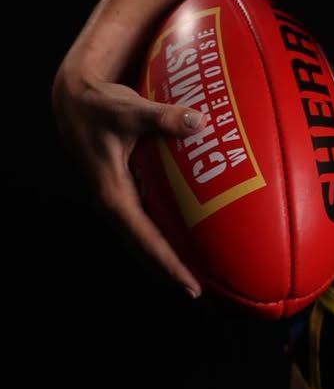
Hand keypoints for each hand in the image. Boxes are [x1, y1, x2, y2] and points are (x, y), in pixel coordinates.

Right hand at [52, 64, 209, 297]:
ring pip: (149, 229)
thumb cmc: (99, 107)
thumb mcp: (129, 110)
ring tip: (202, 264)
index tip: (191, 288)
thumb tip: (199, 122)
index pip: (145, 239)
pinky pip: (151, 209)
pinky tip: (192, 222)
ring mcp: (120, 194)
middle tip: (204, 287)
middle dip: (173, 267)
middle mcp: (116, 201)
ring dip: (171, 247)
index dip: (169, 265)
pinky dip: (170, 220)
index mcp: (112, 195)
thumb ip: (163, 116)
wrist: (75, 100)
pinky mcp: (126, 182)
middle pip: (147, 245)